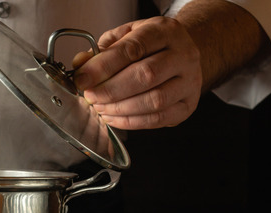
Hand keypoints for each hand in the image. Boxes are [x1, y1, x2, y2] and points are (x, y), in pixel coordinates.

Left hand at [72, 16, 201, 129]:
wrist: (182, 55)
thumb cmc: (150, 46)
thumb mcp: (125, 36)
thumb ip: (102, 49)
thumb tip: (80, 63)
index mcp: (165, 31)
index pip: (133, 48)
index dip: (104, 66)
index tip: (82, 78)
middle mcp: (183, 55)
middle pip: (146, 75)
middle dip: (111, 90)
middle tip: (90, 96)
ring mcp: (189, 82)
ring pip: (154, 100)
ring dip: (120, 108)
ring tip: (100, 107)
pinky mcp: (187, 105)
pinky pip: (158, 118)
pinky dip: (131, 122)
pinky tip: (114, 118)